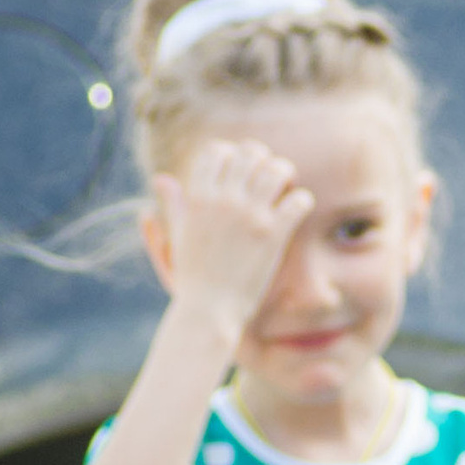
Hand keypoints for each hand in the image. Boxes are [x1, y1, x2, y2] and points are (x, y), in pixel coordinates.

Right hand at [152, 134, 312, 343]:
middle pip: (249, 154)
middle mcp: (224, 200)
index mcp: (198, 197)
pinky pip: (297, 200)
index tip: (240, 168)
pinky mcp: (273, 235)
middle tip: (269, 174)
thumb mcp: (178, 236)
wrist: (208, 312)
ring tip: (287, 186)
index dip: (232, 154)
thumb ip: (174, 204)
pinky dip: (302, 200)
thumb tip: (162, 179)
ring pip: (276, 170)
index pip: (217, 151)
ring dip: (285, 173)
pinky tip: (298, 208)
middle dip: (262, 159)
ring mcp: (250, 216)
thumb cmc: (192, 278)